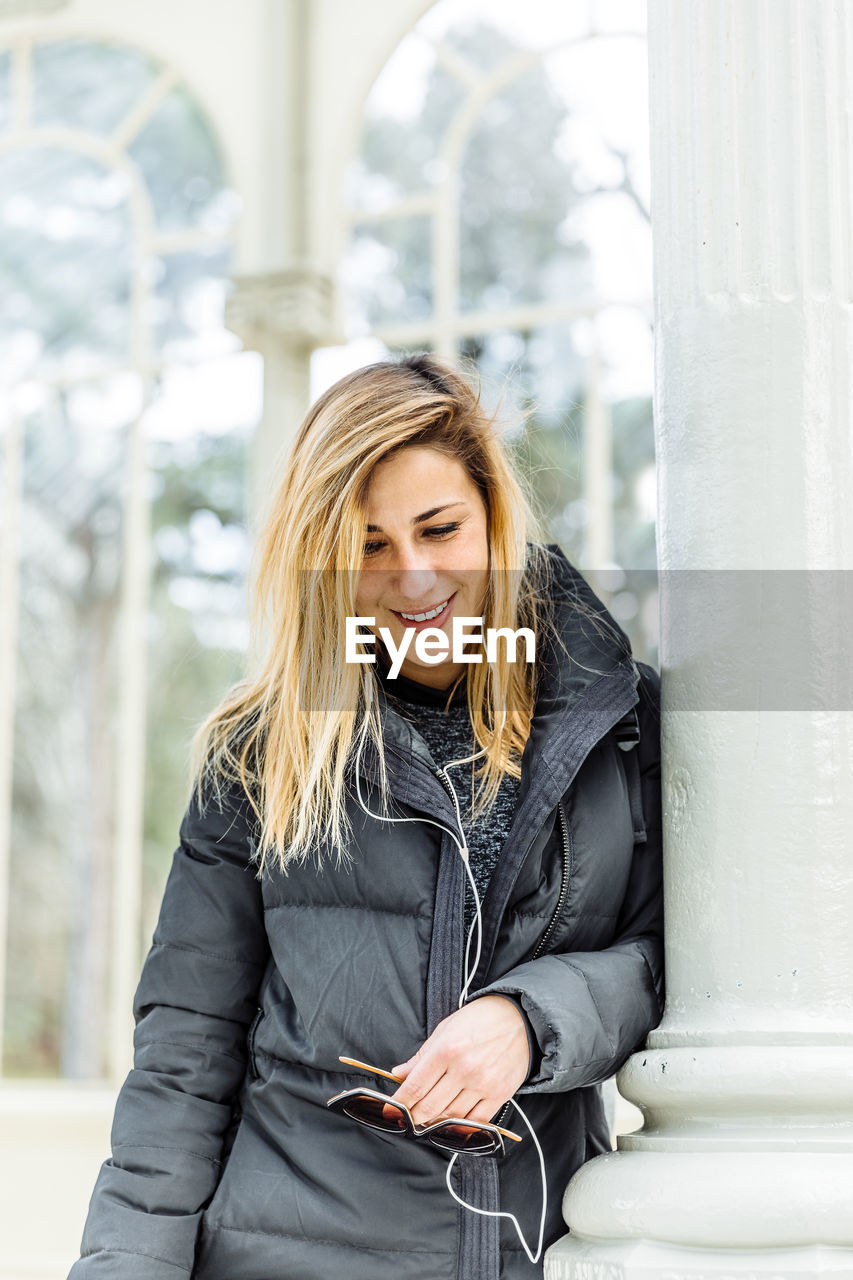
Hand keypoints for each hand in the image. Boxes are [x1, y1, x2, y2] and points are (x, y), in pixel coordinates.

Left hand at [390, 995, 529, 1128]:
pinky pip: (476, 1122)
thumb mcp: (445, 1029)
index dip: (399, 1104)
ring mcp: (482, 1084)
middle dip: (414, 1116)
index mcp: (446, 1049)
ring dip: (435, 1123)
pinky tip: (452, 1124)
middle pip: (429, 1107)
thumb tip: (398, 1073)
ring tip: (428, 1119)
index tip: (391, 1112)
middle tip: (408, 1117)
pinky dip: (460, 1127)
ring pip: (450, 1117)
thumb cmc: (480, 1020)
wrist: (520, 1020)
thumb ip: (421, 1056)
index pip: (415, 1087)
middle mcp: (464, 1069)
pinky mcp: (499, 1095)